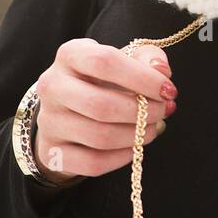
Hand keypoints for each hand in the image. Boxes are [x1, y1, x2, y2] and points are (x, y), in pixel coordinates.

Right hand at [33, 40, 176, 182]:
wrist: (69, 109)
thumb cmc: (104, 79)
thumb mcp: (124, 59)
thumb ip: (147, 58)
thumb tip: (161, 70)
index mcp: (70, 55)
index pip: (104, 62)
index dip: (142, 78)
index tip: (168, 90)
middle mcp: (52, 86)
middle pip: (101, 104)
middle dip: (141, 111)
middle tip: (163, 111)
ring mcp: (49, 121)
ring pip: (99, 136)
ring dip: (136, 135)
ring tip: (152, 128)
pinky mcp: (53, 151)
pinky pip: (93, 163)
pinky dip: (122, 157)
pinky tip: (135, 146)